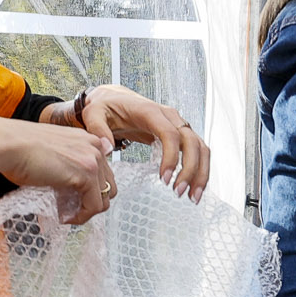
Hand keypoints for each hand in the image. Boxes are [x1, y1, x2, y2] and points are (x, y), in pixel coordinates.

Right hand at [3, 122, 115, 224]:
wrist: (5, 144)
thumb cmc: (16, 148)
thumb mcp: (50, 152)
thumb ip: (66, 164)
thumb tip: (69, 187)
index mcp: (86, 140)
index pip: (103, 171)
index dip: (90, 189)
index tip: (74, 198)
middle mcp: (94, 147)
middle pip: (108, 185)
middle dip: (91, 201)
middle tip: (71, 210)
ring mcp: (93, 160)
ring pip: (104, 198)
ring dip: (86, 210)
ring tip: (66, 214)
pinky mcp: (86, 175)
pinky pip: (94, 206)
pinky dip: (82, 216)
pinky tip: (64, 217)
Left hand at [68, 84, 210, 199]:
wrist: (116, 99)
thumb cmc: (107, 107)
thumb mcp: (94, 113)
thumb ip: (98, 129)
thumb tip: (106, 148)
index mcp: (150, 111)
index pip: (170, 134)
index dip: (171, 157)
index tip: (163, 179)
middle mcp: (171, 117)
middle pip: (192, 143)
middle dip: (190, 170)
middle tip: (178, 192)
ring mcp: (179, 125)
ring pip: (201, 148)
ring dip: (201, 173)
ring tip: (192, 196)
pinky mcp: (182, 135)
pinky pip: (199, 152)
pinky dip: (200, 170)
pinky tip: (194, 188)